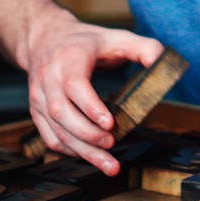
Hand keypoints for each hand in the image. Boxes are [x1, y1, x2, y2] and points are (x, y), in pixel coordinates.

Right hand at [19, 8, 162, 174]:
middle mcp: (49, 77)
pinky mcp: (37, 111)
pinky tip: (90, 156)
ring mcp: (39, 96)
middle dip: (87, 134)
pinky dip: (70, 151)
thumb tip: (162, 65)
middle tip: (112, 143)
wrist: (45, 38)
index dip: (90, 106)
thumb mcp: (117, 36)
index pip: (74, 84)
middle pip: (61, 112)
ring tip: (108, 163)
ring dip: (82, 150)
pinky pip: (50, 137)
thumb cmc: (84, 41)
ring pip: (56, 129)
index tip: (109, 123)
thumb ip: (145, 48)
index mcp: (69, 57)